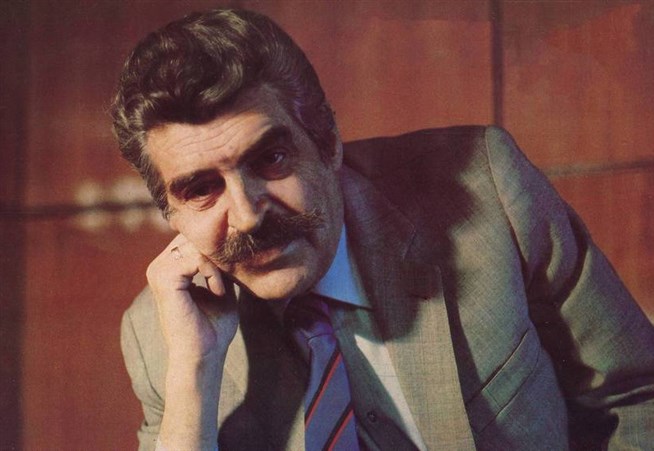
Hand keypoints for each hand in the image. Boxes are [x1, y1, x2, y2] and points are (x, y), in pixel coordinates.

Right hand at [146, 234, 237, 449]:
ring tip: (220, 289)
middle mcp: (159, 266)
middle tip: (227, 281)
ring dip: (216, 265)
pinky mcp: (163, 279)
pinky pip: (195, 258)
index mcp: (169, 267)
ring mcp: (158, 271)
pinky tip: (217, 291)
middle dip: (217, 255)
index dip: (217, 249)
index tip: (230, 274)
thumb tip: (234, 244)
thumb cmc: (212, 328)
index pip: (193, 237)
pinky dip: (212, 273)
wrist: (203, 356)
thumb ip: (221, 266)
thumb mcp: (221, 288)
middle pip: (194, 237)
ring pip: (196, 245)